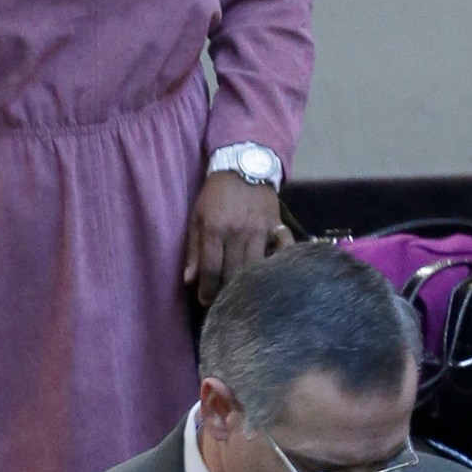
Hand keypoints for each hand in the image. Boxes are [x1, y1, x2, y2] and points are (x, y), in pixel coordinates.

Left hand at [182, 170, 282, 305]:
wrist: (244, 167)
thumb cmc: (215, 195)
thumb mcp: (197, 216)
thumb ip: (193, 248)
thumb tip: (189, 279)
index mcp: (215, 229)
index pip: (212, 268)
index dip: (208, 289)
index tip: (206, 303)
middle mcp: (238, 232)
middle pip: (234, 272)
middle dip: (227, 292)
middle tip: (223, 304)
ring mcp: (260, 230)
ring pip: (256, 267)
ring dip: (250, 286)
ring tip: (243, 297)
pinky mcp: (277, 227)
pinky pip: (282, 251)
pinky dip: (279, 266)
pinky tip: (273, 279)